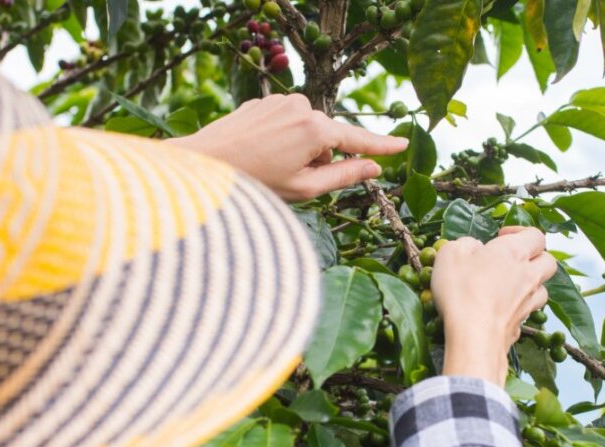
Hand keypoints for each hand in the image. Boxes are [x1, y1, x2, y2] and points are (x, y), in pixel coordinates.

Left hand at [170, 94, 407, 200]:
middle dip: (319, 160)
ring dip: (299, 150)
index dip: (381, 146)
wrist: (202, 165)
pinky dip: (281, 140)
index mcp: (315, 129)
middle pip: (328, 139)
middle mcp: (300, 106)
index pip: (358, 140)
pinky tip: (258, 154)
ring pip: (305, 131)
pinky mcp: (261, 101)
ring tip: (270, 168)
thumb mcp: (304, 189)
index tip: (403, 143)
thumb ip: (344, 176)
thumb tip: (372, 167)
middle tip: (289, 181)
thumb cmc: (252, 184)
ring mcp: (279, 100)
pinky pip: (284, 123)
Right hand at [430, 227, 557, 382]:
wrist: (475, 337)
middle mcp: (529, 276)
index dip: (521, 232)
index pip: (536, 235)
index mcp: (515, 252)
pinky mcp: (522, 325)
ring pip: (543, 288)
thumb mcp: (451, 254)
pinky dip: (519, 308)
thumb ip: (465, 244)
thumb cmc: (463, 291)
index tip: (501, 236)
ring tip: (510, 287)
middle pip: (548, 262)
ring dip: (531, 284)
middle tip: (512, 261)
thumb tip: (473, 247)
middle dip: (534, 257)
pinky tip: (501, 311)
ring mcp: (528, 303)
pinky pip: (528, 312)